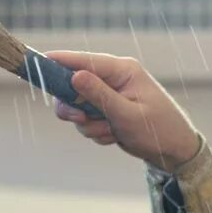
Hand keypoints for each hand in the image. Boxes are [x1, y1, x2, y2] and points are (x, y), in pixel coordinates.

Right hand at [47, 51, 200, 171]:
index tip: (37, 62)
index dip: (60, 62)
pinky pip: (88, 121)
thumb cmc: (158, 130)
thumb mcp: (127, 114)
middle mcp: (114, 80)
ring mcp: (110, 96)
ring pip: (79, 108)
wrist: (174, 152)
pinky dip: (98, 132)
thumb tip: (74, 76)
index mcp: (122, 71)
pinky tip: (115, 136)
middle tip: (81, 118)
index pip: (84, 60)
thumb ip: (99, 95)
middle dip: (76, 107)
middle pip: (74, 86)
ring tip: (112, 132)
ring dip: (90, 125)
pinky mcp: (108, 112)